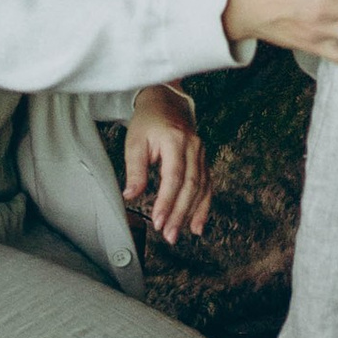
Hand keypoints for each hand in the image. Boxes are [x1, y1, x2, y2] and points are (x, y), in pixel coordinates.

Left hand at [123, 85, 210, 245]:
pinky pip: (207, 185)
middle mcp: (193, 147)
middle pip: (191, 185)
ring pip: (202, 187)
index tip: (158, 221)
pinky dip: (204, 206)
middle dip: (180, 213)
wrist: (166, 101)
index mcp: (176, 140)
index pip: (174, 177)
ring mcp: (201, 153)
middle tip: (168, 235)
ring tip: (181, 234)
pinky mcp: (203, 160)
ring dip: (192, 213)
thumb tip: (130, 196)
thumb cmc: (148, 122)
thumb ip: (135, 169)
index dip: (167, 201)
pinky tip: (197, 224)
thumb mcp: (135, 142)